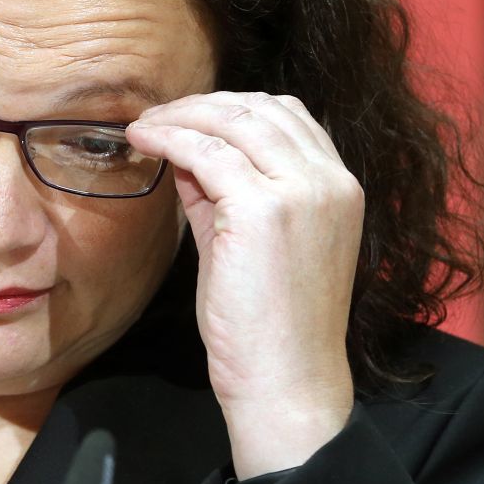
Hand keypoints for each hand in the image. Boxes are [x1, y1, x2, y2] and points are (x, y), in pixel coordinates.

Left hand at [126, 92, 362, 478]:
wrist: (284, 378)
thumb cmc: (267, 323)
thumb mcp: (251, 243)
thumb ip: (224, 195)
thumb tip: (185, 156)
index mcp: (340, 186)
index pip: (288, 117)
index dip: (232, 108)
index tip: (188, 118)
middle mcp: (330, 180)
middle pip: (261, 109)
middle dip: (202, 105)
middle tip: (157, 115)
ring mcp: (301, 191)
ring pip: (232, 122)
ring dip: (180, 115)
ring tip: (144, 124)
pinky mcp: (262, 209)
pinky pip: (205, 152)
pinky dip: (169, 138)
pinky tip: (143, 140)